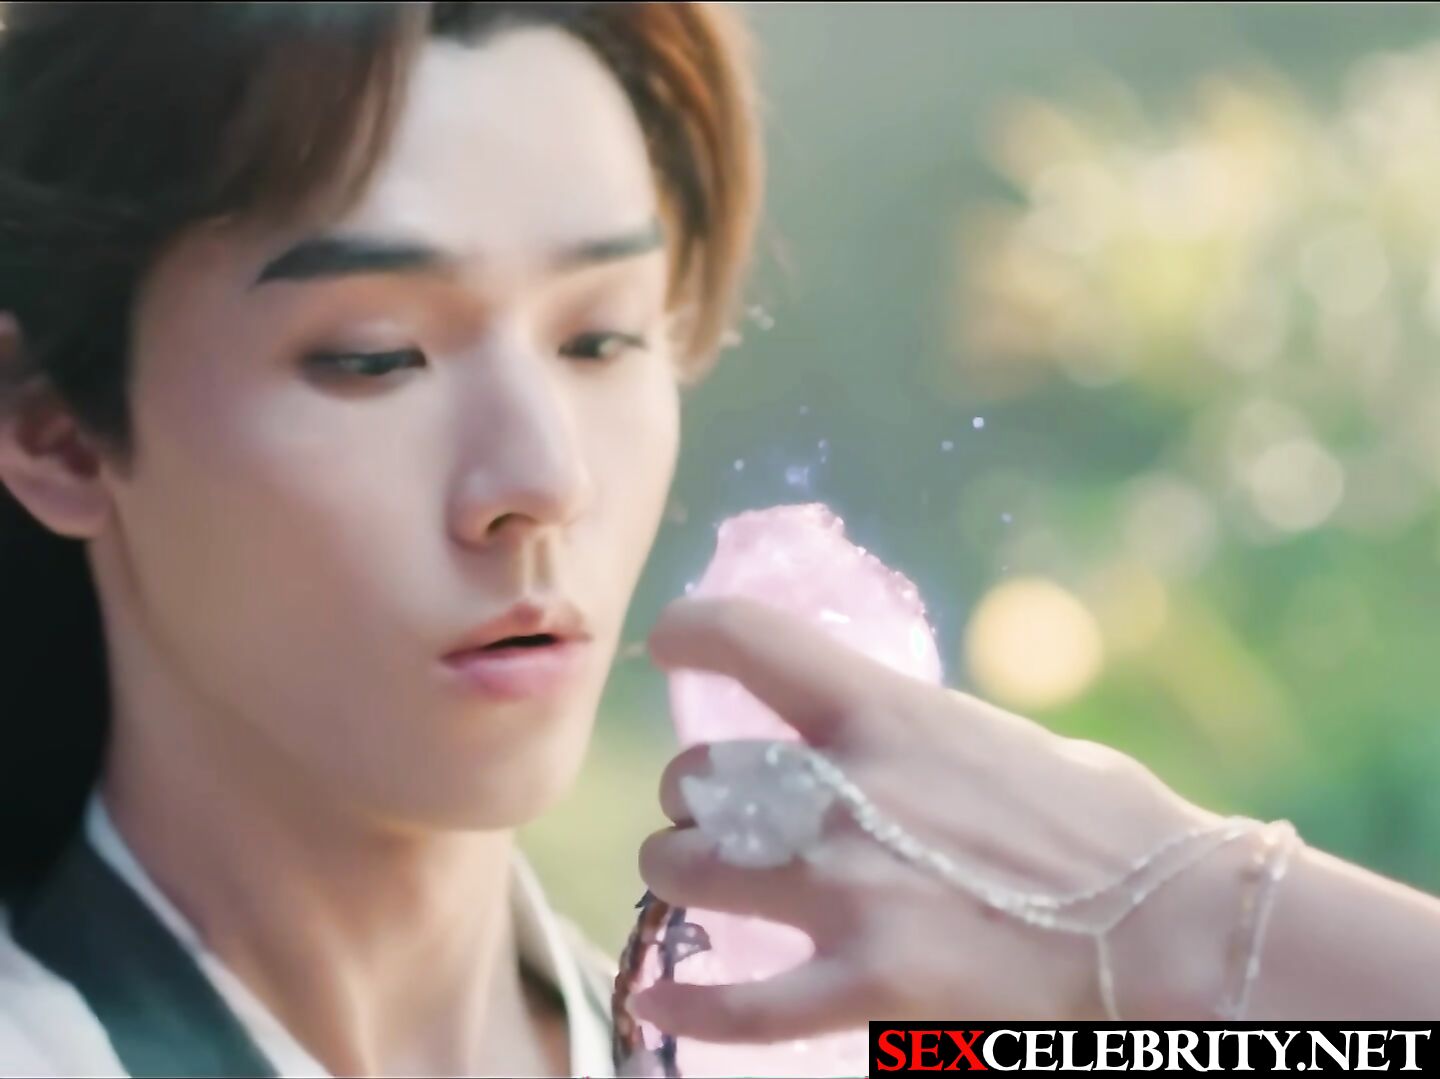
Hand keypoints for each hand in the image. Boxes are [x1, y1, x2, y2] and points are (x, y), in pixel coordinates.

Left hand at [631, 596, 1220, 1041]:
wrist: (1179, 932)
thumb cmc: (1106, 826)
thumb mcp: (993, 744)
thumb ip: (905, 739)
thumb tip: (857, 738)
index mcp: (884, 713)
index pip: (747, 637)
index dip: (691, 629)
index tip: (669, 639)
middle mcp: (845, 793)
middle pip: (697, 779)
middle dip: (697, 799)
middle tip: (721, 816)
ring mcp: (848, 891)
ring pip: (684, 872)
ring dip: (681, 874)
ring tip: (696, 885)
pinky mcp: (868, 985)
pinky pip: (738, 1004)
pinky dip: (686, 1000)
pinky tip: (658, 994)